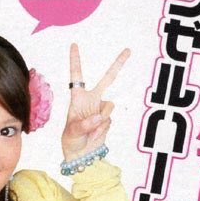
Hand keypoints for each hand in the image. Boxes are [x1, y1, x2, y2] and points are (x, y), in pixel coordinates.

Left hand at [61, 44, 129, 159]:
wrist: (81, 155)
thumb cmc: (71, 140)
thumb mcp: (72, 132)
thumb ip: (85, 124)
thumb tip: (99, 117)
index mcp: (78, 98)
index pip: (77, 76)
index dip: (75, 61)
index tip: (73, 45)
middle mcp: (92, 100)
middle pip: (108, 78)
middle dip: (118, 64)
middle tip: (128, 50)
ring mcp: (101, 108)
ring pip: (108, 107)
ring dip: (99, 122)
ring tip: (90, 132)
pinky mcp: (108, 118)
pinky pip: (109, 120)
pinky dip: (102, 129)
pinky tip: (95, 135)